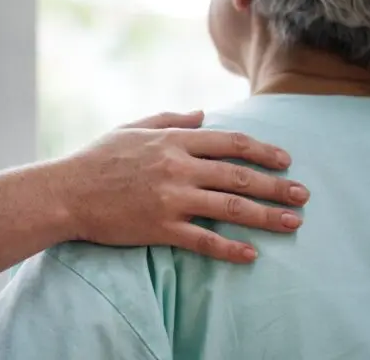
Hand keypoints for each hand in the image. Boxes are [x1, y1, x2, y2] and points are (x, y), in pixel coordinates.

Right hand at [52, 110, 308, 262]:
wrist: (66, 192)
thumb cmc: (96, 158)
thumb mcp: (133, 128)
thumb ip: (170, 119)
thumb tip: (203, 114)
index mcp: (173, 140)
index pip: (230, 142)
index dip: (263, 150)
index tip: (285, 160)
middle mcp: (178, 167)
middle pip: (239, 175)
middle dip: (276, 185)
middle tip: (303, 195)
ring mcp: (171, 198)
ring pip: (230, 206)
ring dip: (266, 216)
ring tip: (293, 222)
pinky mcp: (160, 227)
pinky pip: (203, 239)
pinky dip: (229, 248)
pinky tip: (251, 255)